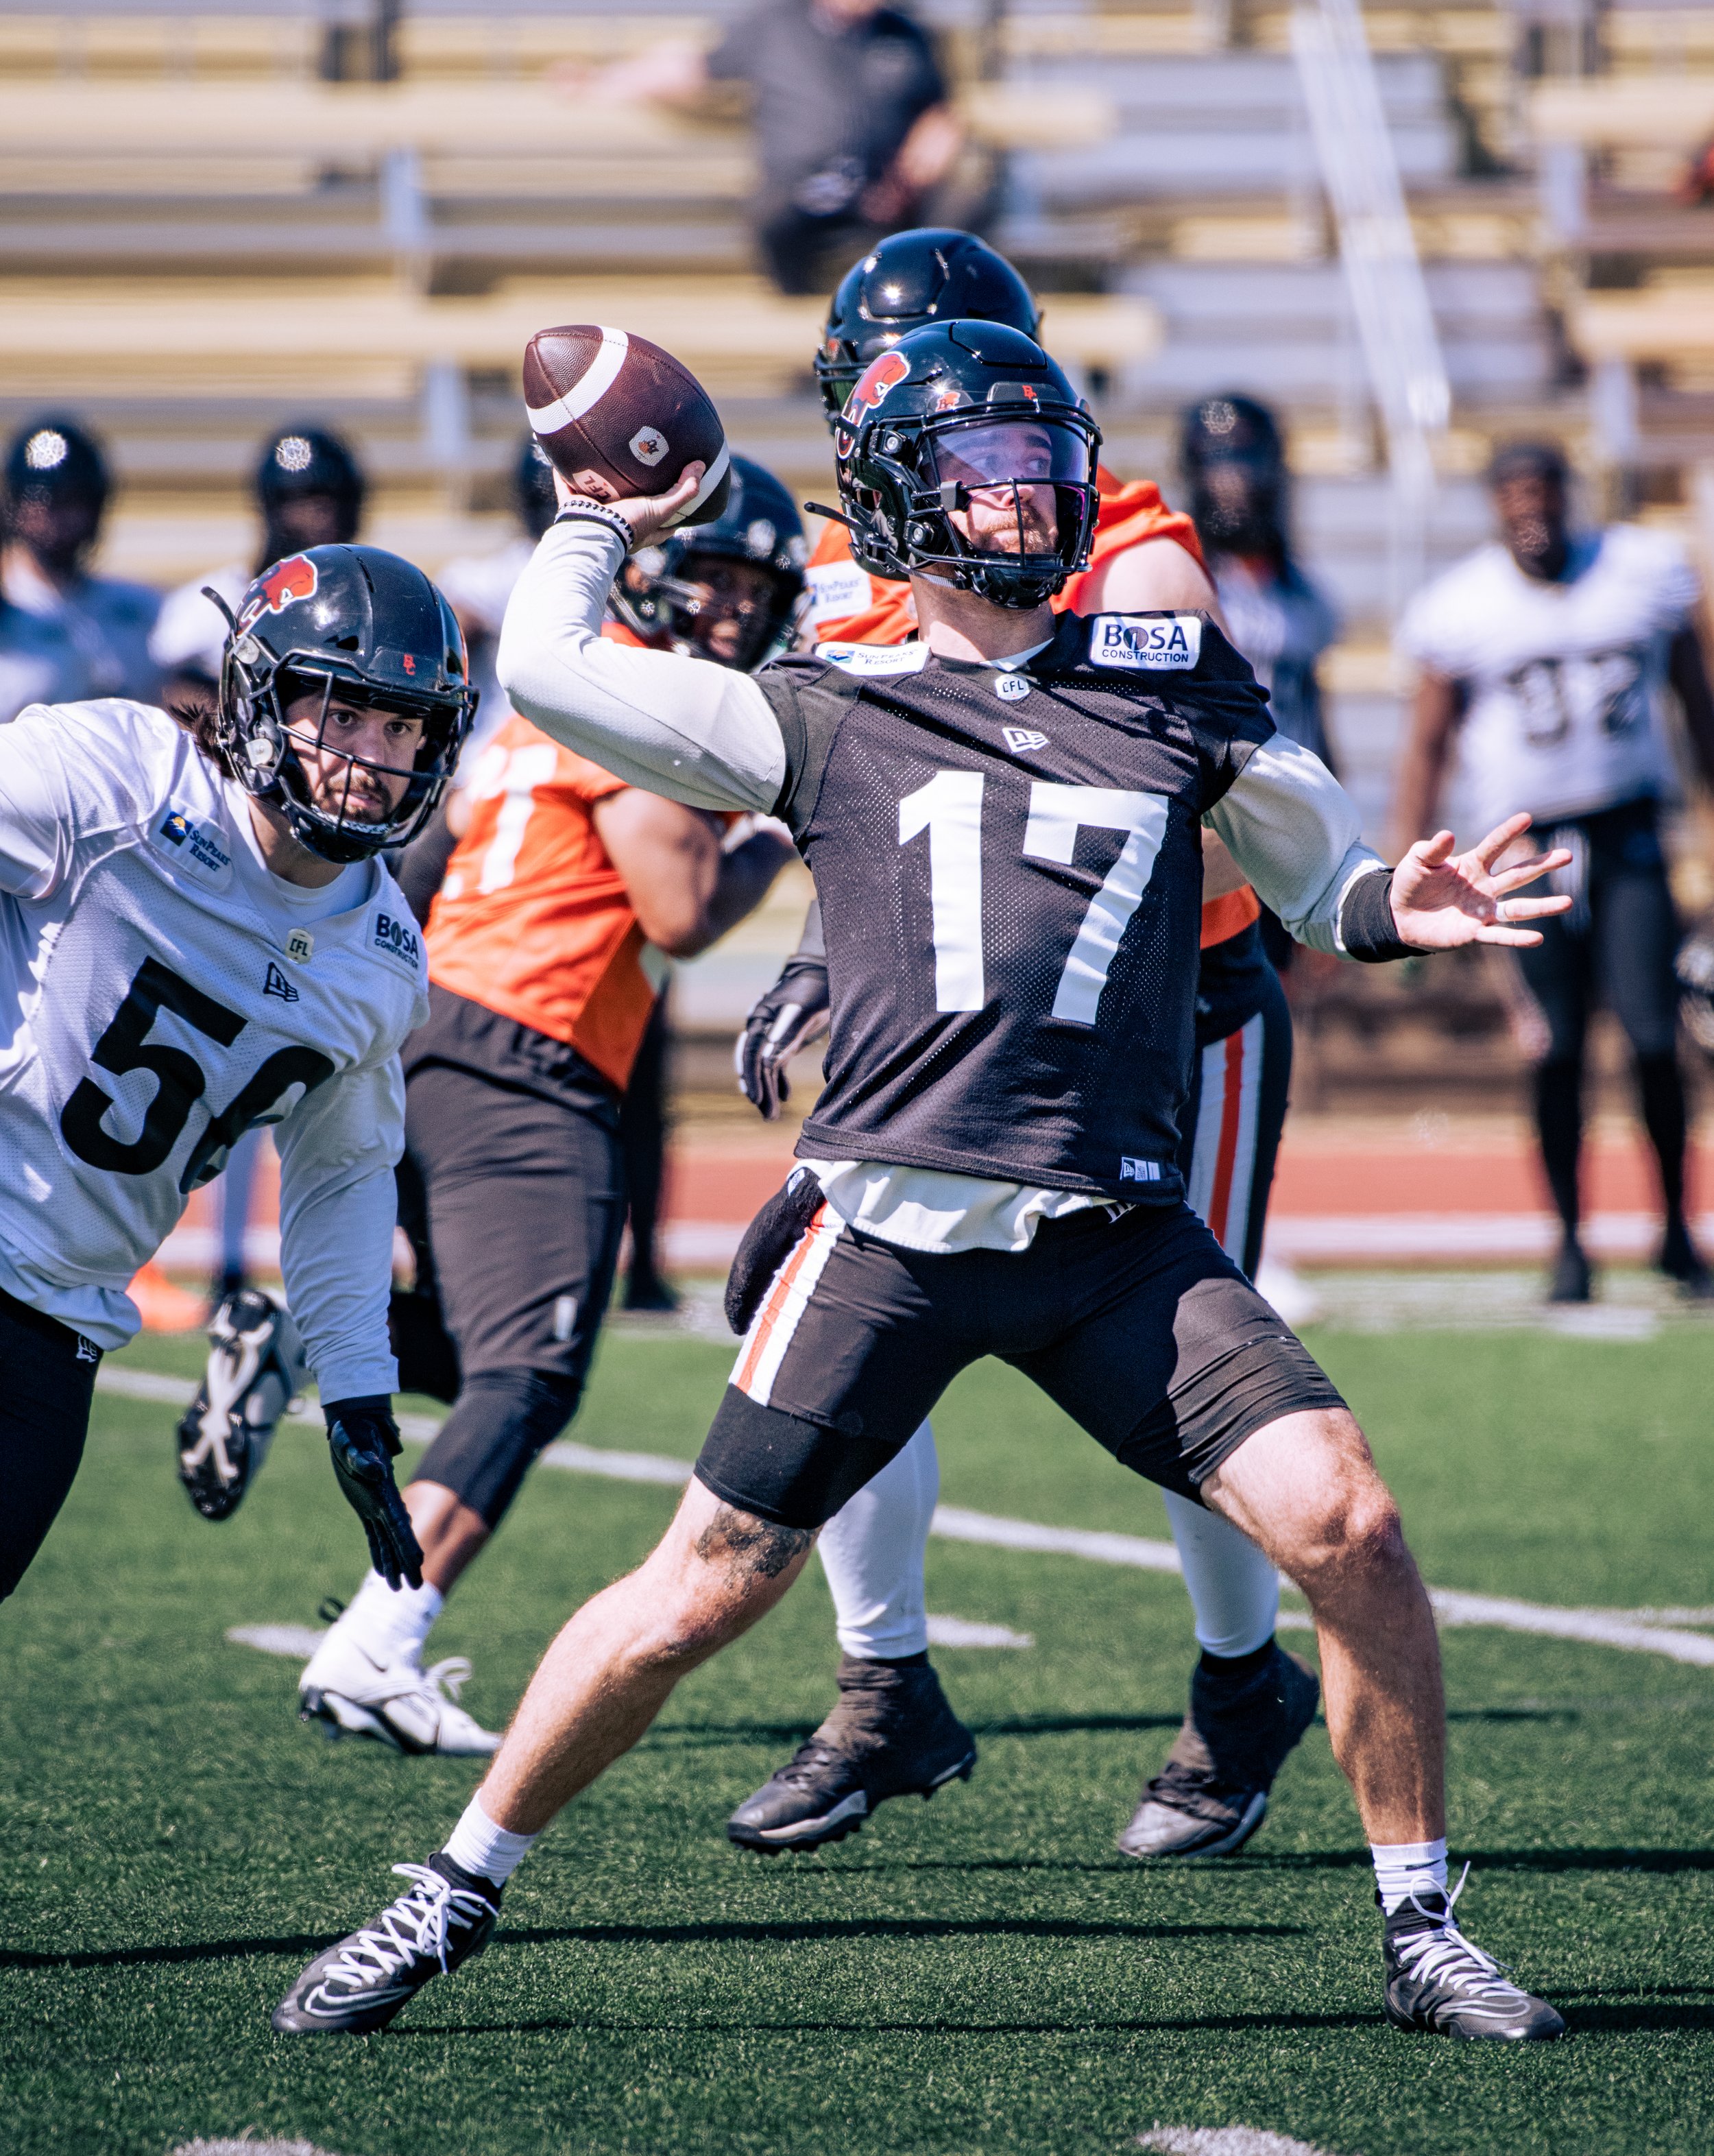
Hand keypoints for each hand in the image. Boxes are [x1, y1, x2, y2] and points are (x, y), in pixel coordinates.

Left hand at [324, 1396, 423, 1589]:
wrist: (354, 1425)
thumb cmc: (353, 1433)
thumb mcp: (352, 1445)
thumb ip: (362, 1459)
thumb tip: (376, 1470)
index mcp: (383, 1493)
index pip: (399, 1524)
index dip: (408, 1544)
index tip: (418, 1563)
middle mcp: (384, 1504)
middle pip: (399, 1539)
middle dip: (408, 1562)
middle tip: (417, 1586)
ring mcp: (376, 1507)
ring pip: (387, 1542)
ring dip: (393, 1563)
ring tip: (398, 1588)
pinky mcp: (366, 1508)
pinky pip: (373, 1536)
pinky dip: (379, 1553)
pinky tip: (381, 1570)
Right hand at [553, 462, 707, 548]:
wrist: (594, 531)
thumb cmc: (630, 525)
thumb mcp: (661, 508)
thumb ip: (683, 491)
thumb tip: (701, 466)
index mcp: (639, 531)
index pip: (661, 527)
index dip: (671, 518)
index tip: (679, 503)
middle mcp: (617, 525)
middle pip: (628, 510)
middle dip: (632, 498)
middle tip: (640, 478)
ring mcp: (593, 516)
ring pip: (596, 498)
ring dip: (597, 484)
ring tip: (603, 462)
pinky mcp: (573, 507)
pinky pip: (566, 487)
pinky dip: (562, 474)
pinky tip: (564, 456)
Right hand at [735, 954, 830, 1118]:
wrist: (825, 971)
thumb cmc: (814, 988)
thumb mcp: (804, 1008)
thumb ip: (787, 1032)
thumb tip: (767, 1060)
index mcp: (761, 1019)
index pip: (751, 1053)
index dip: (752, 1077)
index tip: (757, 1099)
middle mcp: (762, 1028)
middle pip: (755, 1065)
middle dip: (760, 1091)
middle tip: (768, 1116)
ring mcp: (773, 1035)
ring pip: (765, 1068)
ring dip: (768, 1091)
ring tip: (772, 1116)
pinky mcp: (786, 1040)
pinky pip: (776, 1065)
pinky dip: (778, 1081)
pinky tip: (785, 1097)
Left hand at [1388, 813, 1572, 950]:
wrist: (1401, 917)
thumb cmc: (1412, 884)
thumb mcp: (1417, 861)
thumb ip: (1432, 849)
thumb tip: (1447, 835)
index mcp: (1473, 864)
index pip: (1494, 845)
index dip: (1508, 832)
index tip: (1526, 817)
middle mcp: (1485, 886)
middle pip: (1518, 874)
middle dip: (1542, 865)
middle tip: (1567, 855)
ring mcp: (1483, 911)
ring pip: (1517, 908)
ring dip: (1542, 906)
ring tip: (1568, 903)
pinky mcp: (1473, 934)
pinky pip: (1498, 936)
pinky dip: (1517, 938)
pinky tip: (1538, 938)